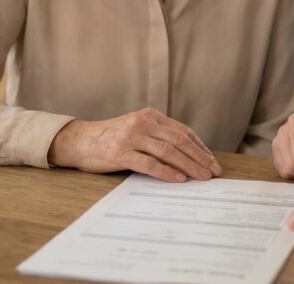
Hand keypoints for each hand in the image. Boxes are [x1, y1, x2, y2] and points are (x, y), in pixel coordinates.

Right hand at [48, 107, 221, 182]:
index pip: (182, 131)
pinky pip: (149, 163)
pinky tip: (179, 179)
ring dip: (189, 166)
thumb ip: (157, 135)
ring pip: (168, 151)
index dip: (200, 147)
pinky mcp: (121, 153)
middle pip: (179, 141)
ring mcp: (131, 137)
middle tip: (214, 171)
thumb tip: (187, 154)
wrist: (79, 140)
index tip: (211, 160)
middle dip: (200, 157)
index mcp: (150, 115)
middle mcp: (142, 123)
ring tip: (202, 177)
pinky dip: (167, 172)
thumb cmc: (111, 137)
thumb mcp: (136, 128)